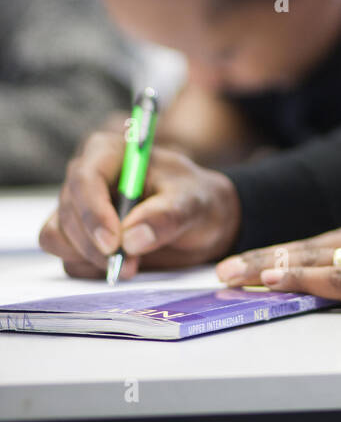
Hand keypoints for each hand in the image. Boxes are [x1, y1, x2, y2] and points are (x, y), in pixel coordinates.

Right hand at [38, 131, 241, 278]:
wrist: (201, 220)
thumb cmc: (196, 198)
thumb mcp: (194, 202)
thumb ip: (167, 216)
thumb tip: (131, 239)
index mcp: (111, 153)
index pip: (85, 177)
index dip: (93, 211)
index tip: (113, 242)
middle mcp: (87, 178)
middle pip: (67, 211)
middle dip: (93, 243)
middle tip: (129, 264)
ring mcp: (78, 209)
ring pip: (58, 236)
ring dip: (89, 258)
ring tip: (132, 264)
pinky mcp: (78, 237)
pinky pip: (66, 257)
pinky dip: (89, 268)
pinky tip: (123, 266)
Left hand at [215, 204, 340, 312]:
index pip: (332, 239)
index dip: (293, 250)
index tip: (262, 258)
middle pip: (312, 245)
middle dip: (266, 257)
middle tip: (226, 268)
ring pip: (314, 258)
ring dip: (269, 268)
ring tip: (233, 276)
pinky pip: (337, 279)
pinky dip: (301, 278)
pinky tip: (275, 280)